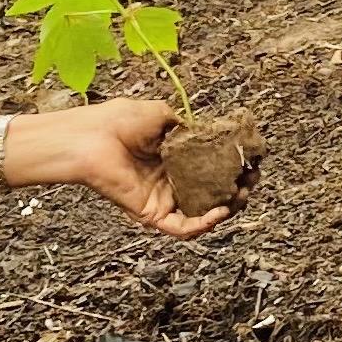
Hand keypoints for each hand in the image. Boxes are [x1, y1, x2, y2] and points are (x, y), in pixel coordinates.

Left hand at [20, 96, 235, 238]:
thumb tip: (207, 132)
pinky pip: (183, 227)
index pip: (212, 166)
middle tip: (252, 178)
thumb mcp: (161, 114)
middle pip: (213, 192)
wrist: (89, 138)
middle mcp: (171, 180)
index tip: (252, 156)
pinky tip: (220, 210)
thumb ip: (187, 126)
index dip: (234, 163)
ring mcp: (163, 199)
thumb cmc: (117, 122)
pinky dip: (205, 224)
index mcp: (174, 157)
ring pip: (203, 213)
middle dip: (238, 187)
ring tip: (241, 194)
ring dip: (228, 207)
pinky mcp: (153, 214)